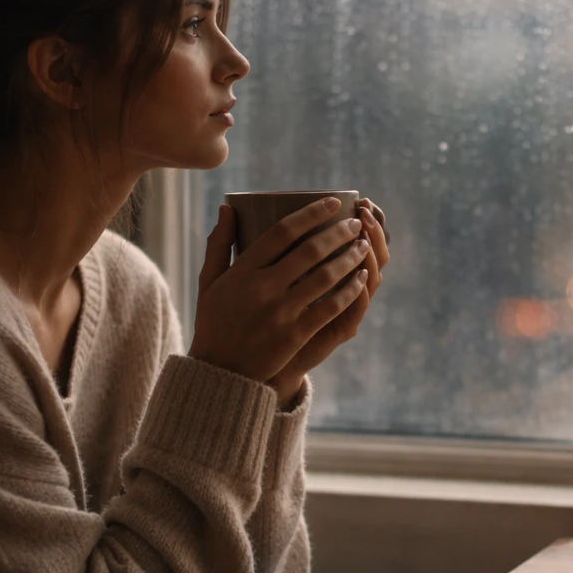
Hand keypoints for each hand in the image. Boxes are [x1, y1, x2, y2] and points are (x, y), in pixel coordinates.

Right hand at [189, 198, 371, 394]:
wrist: (221, 370)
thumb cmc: (215, 322)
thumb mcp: (209, 282)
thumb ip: (218, 244)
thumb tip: (227, 208)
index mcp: (243, 270)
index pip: (282, 231)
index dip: (311, 213)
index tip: (332, 201)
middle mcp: (263, 288)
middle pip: (310, 250)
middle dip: (339, 232)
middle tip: (355, 223)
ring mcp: (280, 312)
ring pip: (325, 276)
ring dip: (350, 257)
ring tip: (363, 245)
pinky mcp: (295, 334)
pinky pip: (330, 307)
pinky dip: (350, 290)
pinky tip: (362, 278)